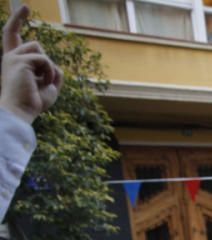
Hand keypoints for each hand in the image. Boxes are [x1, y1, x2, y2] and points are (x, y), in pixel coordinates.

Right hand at [0, 7, 62, 124]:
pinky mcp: (19, 61)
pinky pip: (45, 60)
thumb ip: (52, 73)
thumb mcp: (49, 86)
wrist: (21, 111)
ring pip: (41, 51)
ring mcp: (13, 57)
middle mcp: (10, 56)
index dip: (17, 20)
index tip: (24, 7)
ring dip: (48, 68)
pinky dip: (48, 72)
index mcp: (15, 61)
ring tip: (40, 83)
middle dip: (41, 54)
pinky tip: (40, 83)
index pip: (12, 35)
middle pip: (35, 44)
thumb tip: (55, 64)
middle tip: (34, 56)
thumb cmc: (33, 102)